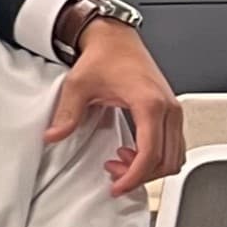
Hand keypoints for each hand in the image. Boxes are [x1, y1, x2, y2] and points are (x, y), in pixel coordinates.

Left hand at [50, 18, 179, 197]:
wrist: (115, 40)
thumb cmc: (104, 57)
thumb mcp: (78, 86)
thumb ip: (67, 114)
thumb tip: (53, 137)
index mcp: (149, 104)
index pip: (150, 153)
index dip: (135, 177)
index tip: (118, 187)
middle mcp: (168, 108)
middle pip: (166, 159)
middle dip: (139, 175)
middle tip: (113, 174)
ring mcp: (172, 110)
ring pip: (174, 155)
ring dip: (149, 167)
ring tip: (119, 162)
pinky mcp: (170, 111)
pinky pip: (173, 144)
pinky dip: (156, 156)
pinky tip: (131, 151)